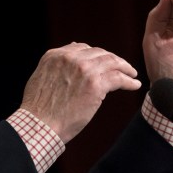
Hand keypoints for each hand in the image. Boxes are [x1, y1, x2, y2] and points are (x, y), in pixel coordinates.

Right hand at [20, 42, 141, 143]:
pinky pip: (118, 78)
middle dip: (112, 59)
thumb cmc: (38, 108)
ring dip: (125, 67)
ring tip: (132, 74)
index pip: (82, 48)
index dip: (95, 55)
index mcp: (55, 55)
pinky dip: (129, 81)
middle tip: (122, 67)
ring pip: (112, 62)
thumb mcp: (40, 78)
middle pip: (99, 53)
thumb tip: (64, 59)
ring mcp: (84, 70)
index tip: (103, 62)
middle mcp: (70, 58)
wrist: (40, 124)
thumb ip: (54, 66)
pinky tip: (134, 84)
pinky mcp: (96, 85)